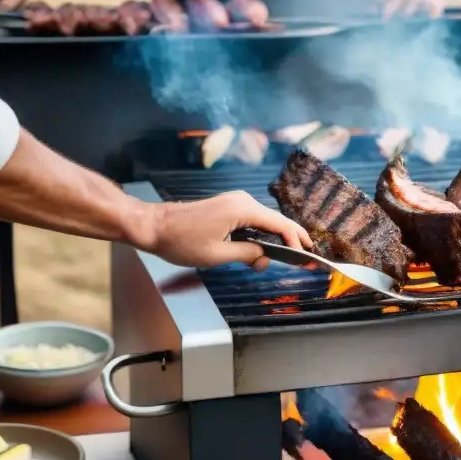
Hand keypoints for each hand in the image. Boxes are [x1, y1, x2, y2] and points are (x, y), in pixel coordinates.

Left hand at [144, 191, 312, 270]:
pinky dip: (261, 233)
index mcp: (242, 209)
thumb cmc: (181, 241)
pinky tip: (262, 248)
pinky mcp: (228, 206)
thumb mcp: (217, 254)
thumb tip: (265, 258)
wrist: (154, 225)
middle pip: (276, 220)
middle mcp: (243, 200)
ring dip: (274, 239)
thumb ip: (247, 255)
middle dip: (290, 239)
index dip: (296, 241)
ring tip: (279, 258)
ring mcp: (235, 201)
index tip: (307, 256)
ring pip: (265, 220)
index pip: (280, 224)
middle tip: (305, 256)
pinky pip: (253, 219)